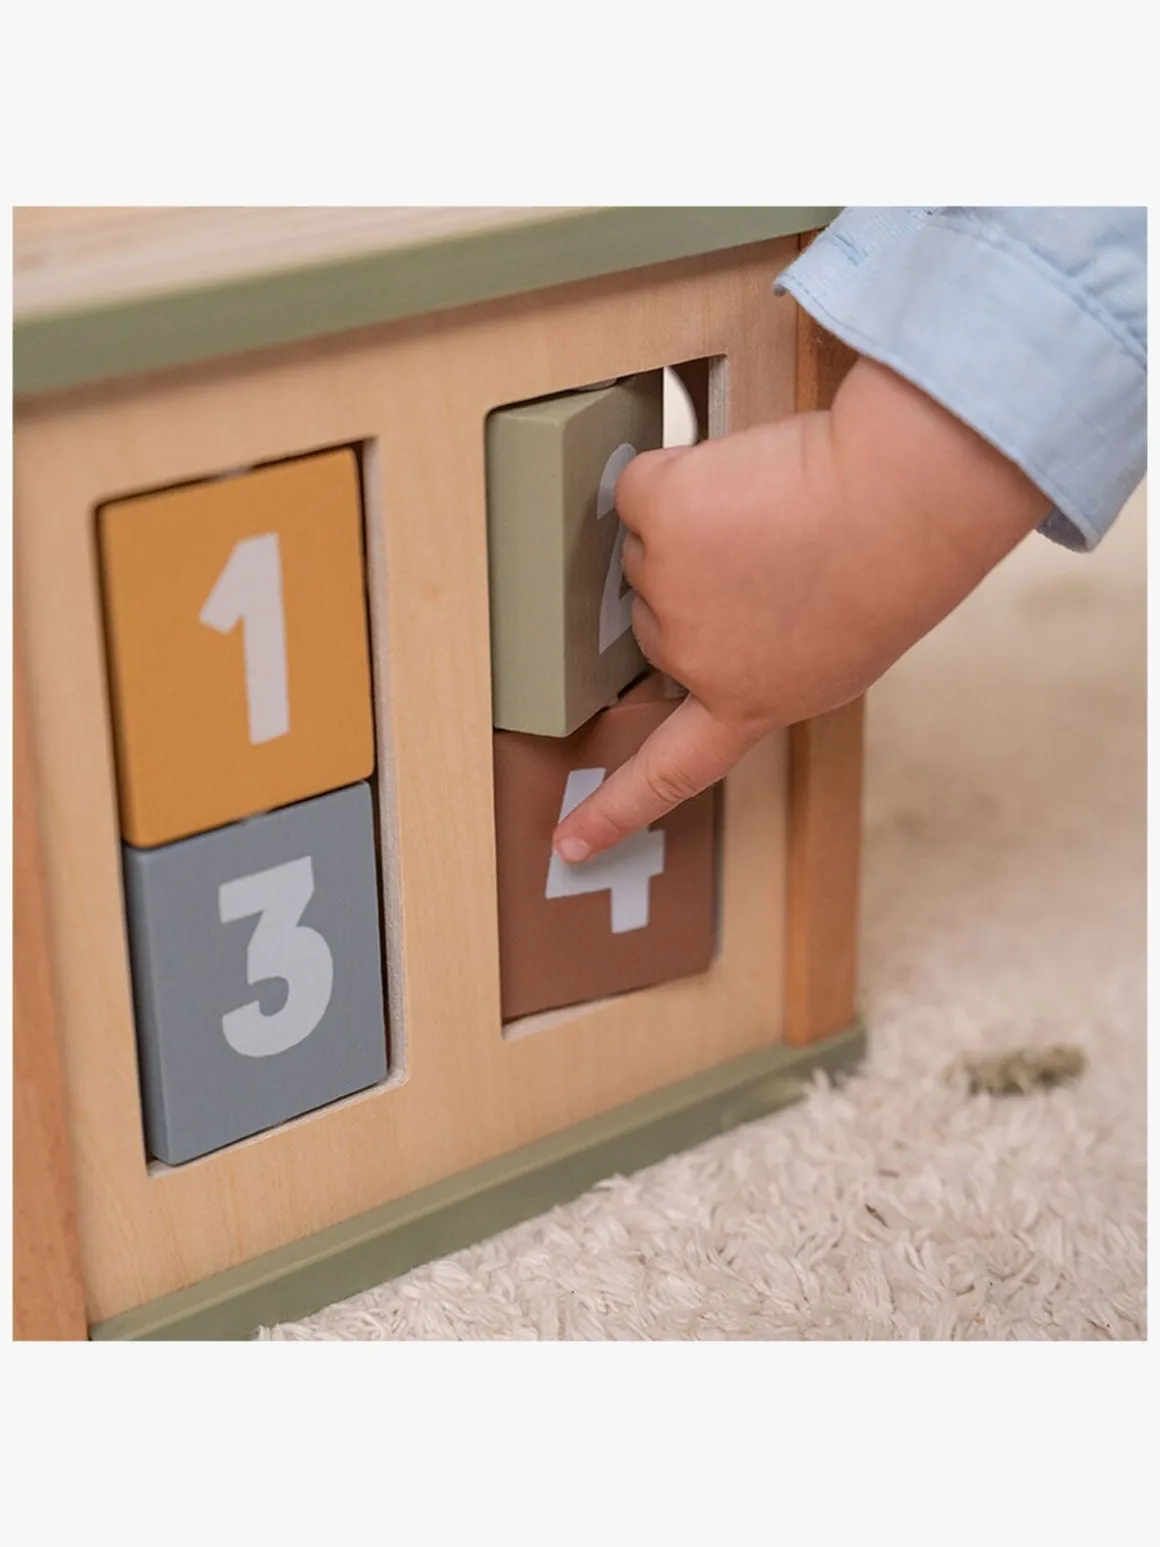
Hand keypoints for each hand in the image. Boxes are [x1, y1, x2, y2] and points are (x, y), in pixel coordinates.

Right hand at [552, 356, 1051, 862]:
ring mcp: (667, 587)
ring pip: (649, 546)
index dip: (613, 810)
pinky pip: (641, 488)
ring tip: (772, 514)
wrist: (901, 504)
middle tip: (773, 552)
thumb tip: (704, 625)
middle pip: (655, 616)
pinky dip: (679, 475)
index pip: (667, 773)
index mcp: (747, 703)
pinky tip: (738, 478)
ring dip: (695, 522)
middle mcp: (695, 659)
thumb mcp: (835, 656)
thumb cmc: (891, 573)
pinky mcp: (658, 515)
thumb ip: (762, 664)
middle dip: (698, 581)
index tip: (570, 844)